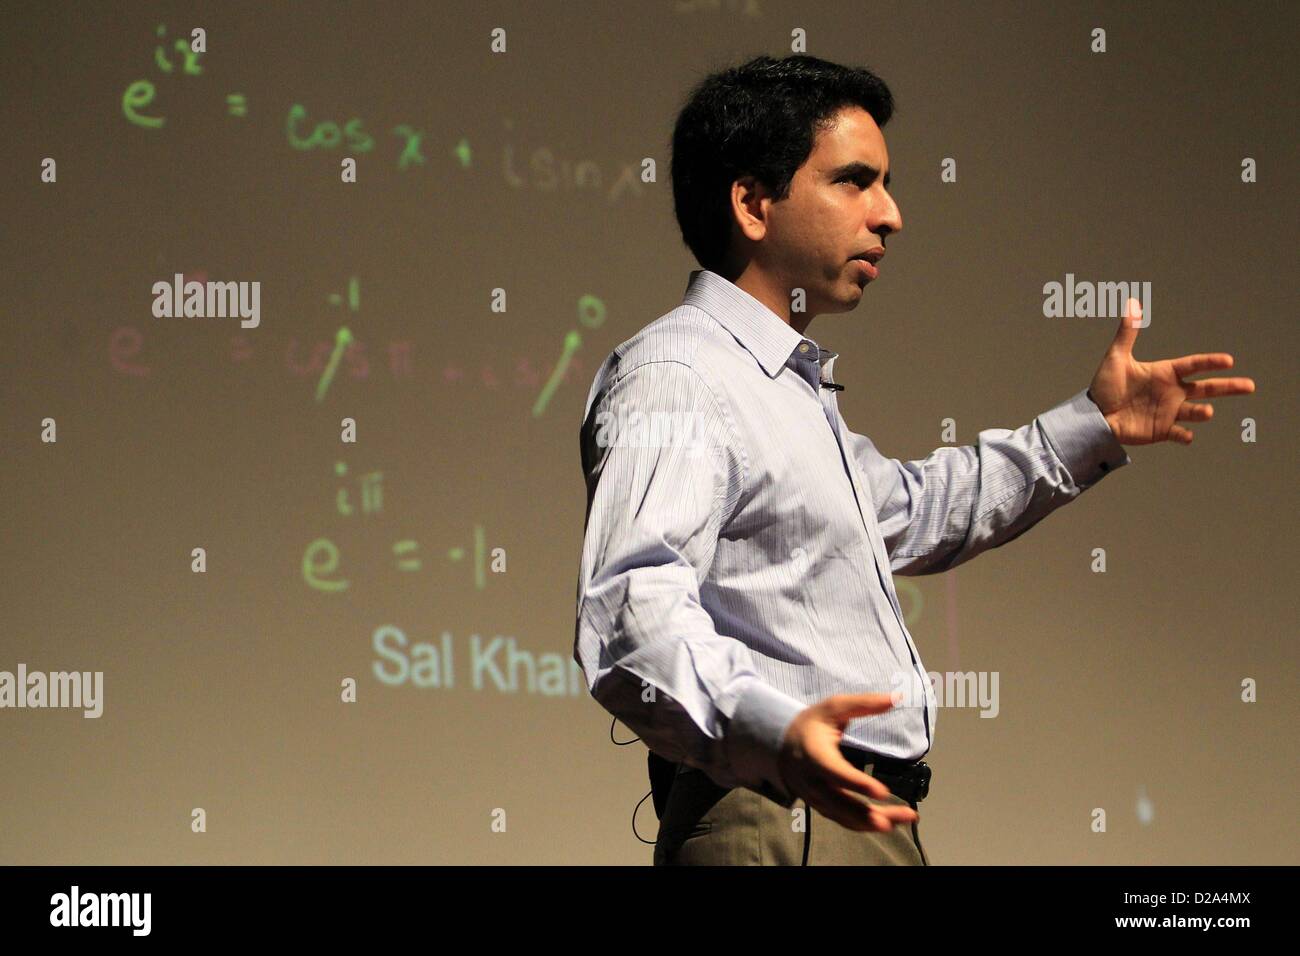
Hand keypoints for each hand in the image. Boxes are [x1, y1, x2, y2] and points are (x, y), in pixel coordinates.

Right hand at [775, 693, 919, 832]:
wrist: (781, 746)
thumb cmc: (811, 725)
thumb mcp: (833, 708)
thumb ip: (863, 704)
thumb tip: (896, 698)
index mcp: (813, 754)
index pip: (835, 772)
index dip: (857, 783)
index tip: (883, 792)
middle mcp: (812, 781)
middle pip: (841, 803)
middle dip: (871, 813)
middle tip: (901, 817)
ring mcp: (816, 798)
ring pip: (845, 816)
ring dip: (874, 822)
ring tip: (904, 819)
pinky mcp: (822, 806)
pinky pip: (843, 820)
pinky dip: (865, 825)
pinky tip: (889, 822)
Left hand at [1088, 298, 1255, 444]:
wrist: (1095, 416)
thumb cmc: (1105, 386)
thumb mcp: (1116, 357)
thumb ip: (1127, 332)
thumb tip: (1132, 303)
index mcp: (1165, 373)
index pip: (1194, 365)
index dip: (1210, 362)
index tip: (1228, 361)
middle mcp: (1173, 392)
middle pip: (1207, 388)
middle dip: (1228, 387)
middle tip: (1249, 386)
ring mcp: (1169, 412)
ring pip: (1196, 412)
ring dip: (1203, 412)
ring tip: (1207, 412)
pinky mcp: (1162, 430)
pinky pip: (1179, 434)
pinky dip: (1186, 435)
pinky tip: (1188, 435)